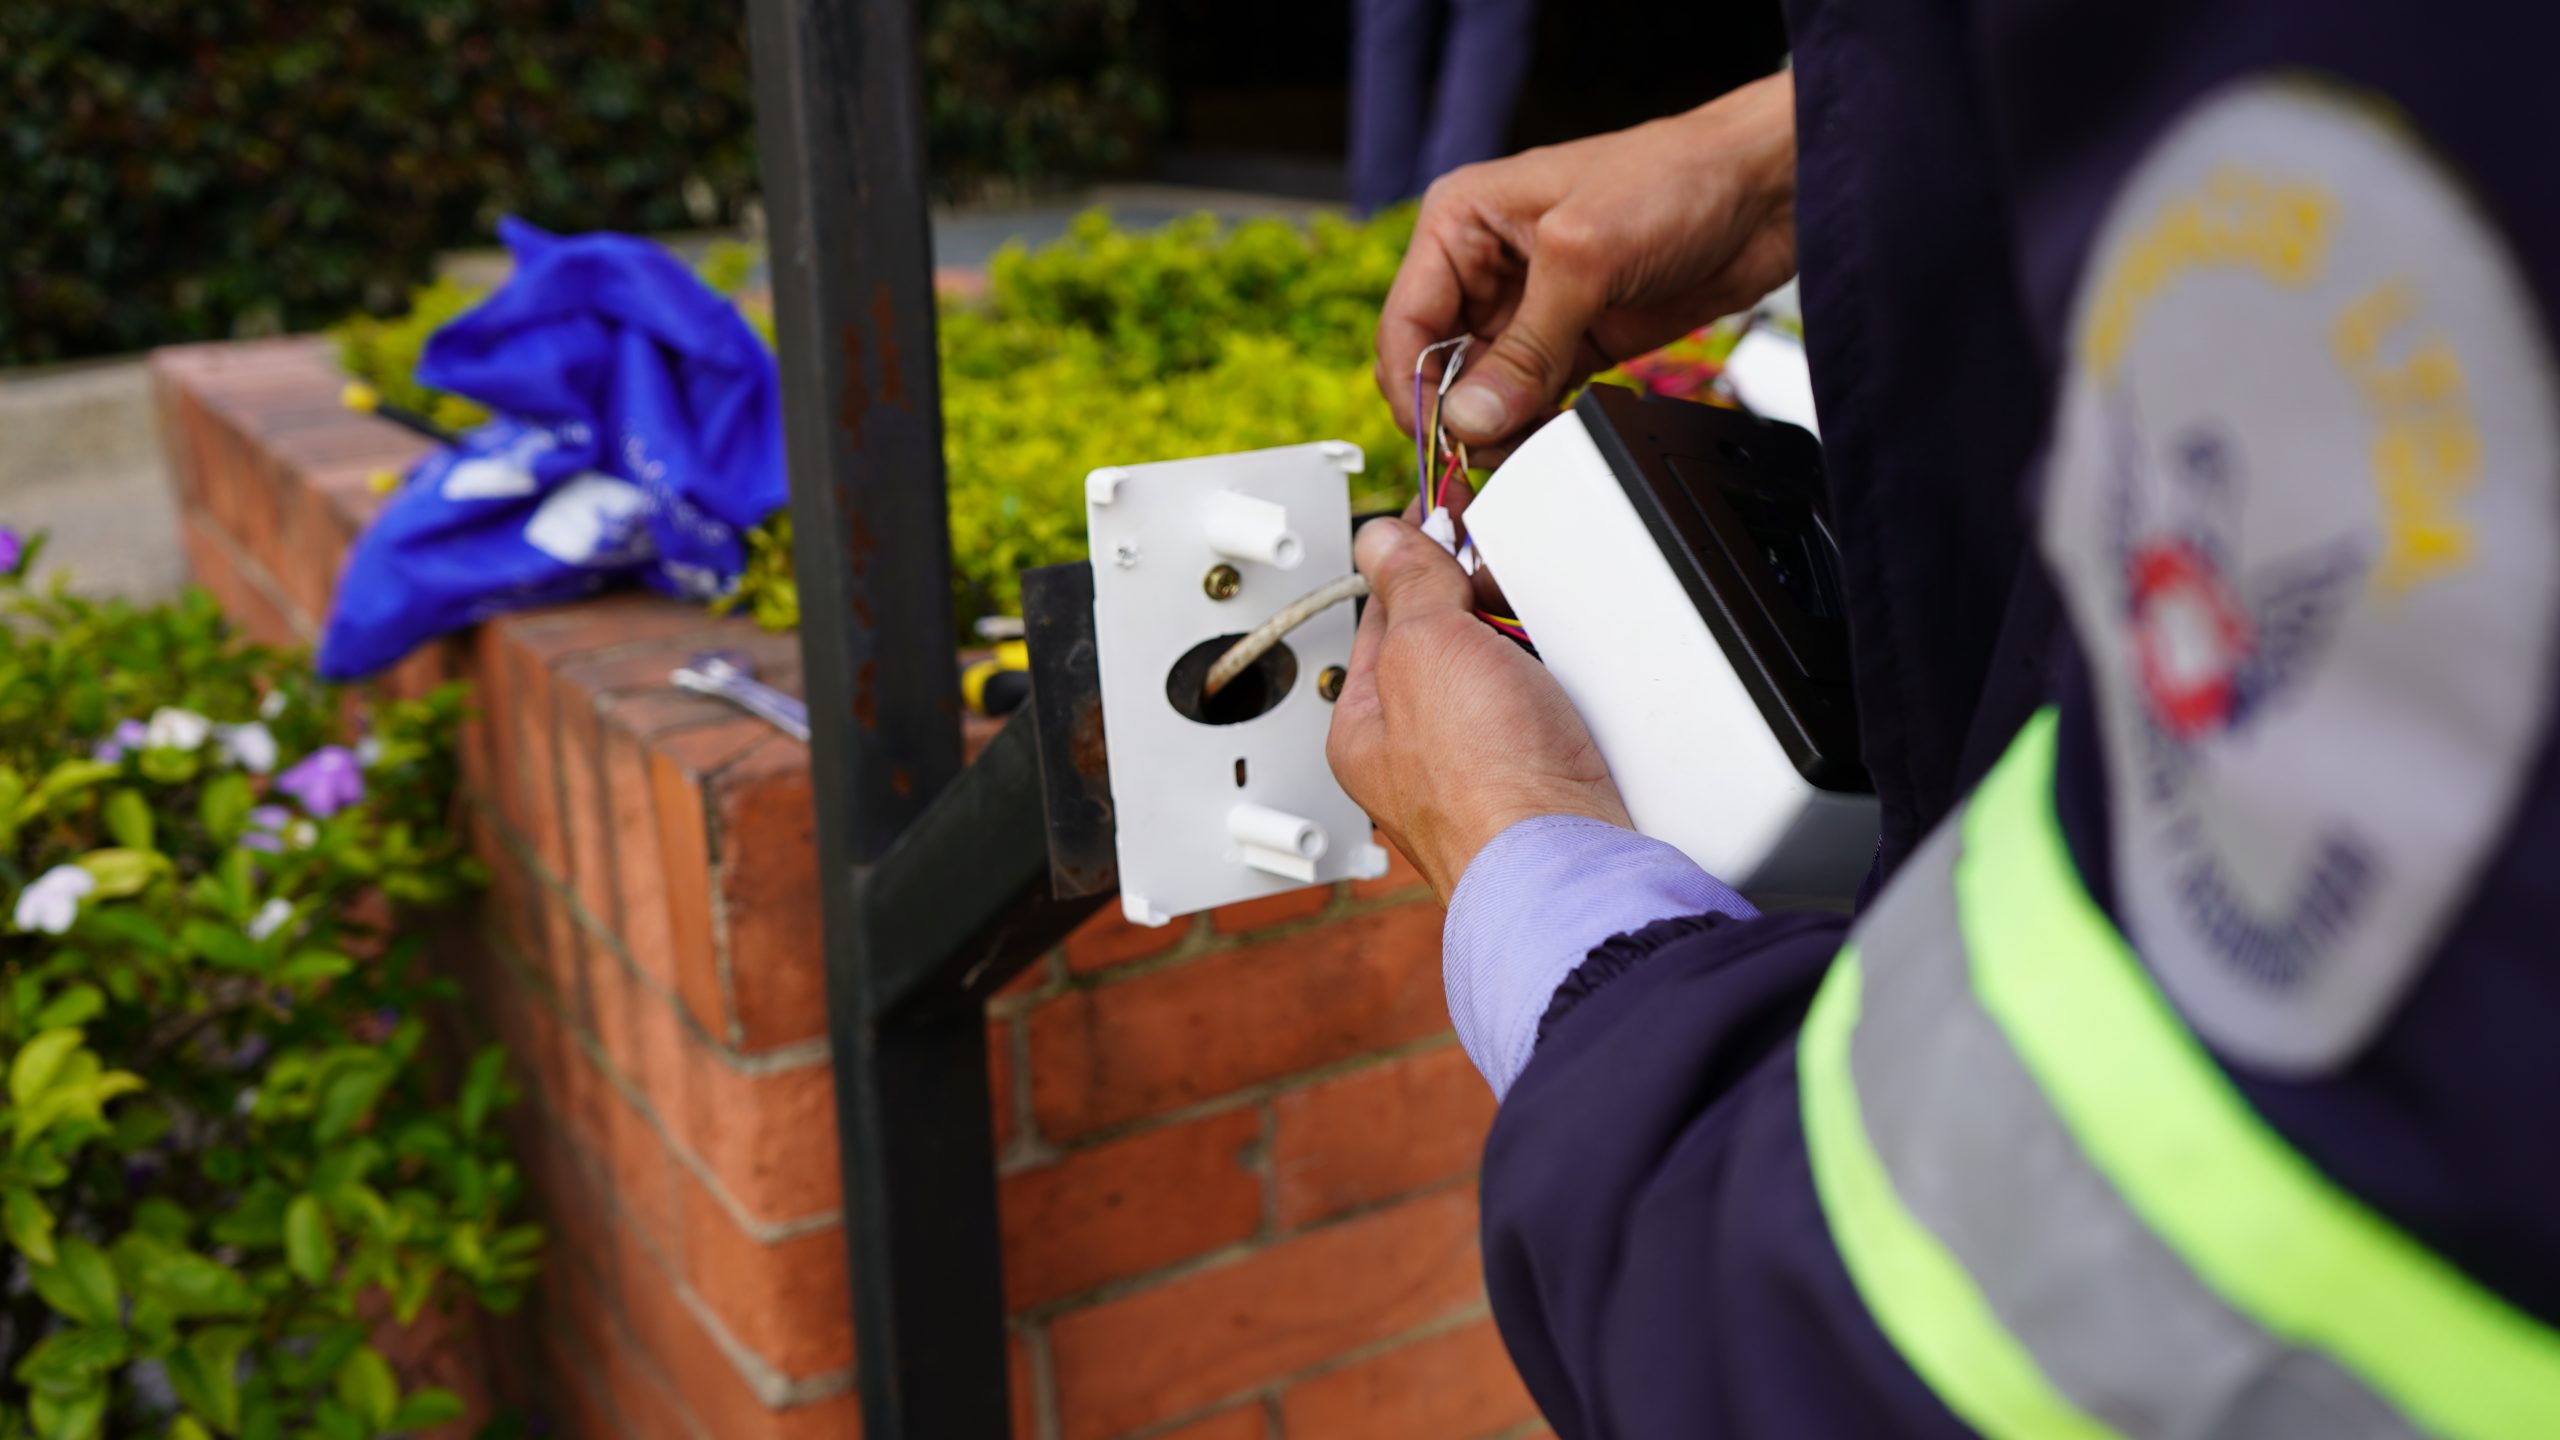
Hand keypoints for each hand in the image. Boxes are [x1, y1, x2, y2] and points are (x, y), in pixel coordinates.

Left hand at [1326, 507, 1629, 903]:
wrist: (1569, 864)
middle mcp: (1418, 753)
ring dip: (1526, 639)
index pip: (1383, 612)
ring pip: (1506, 669)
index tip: (1444, 513)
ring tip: (1536, 636)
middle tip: (1497, 581)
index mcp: (1363, 725)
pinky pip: (1553, 703)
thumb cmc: (1482, 788)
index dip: (1414, 554)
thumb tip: (1383, 539)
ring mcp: (1486, 767)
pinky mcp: (1546, 778)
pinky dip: (1565, 678)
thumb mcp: (1425, 649)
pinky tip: (1572, 675)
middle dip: (1477, 600)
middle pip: (1449, 638)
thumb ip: (1406, 583)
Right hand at [1377, 72, 1797, 451]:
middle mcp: (1486, 265)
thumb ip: (1526, 345)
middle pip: (1439, 365)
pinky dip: (1536, 427)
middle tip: (1487, 455)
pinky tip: (1552, 440)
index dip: (1413, 388)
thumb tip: (1470, 417)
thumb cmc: (1676, 176)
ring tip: (1524, 452)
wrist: (1766, 190)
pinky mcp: (1575, 340)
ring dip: (1499, 429)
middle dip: (1457, 416)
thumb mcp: (1585, 256)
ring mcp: (1531, 307)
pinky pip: (1534, 400)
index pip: (1406, 322)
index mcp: (1461, 222)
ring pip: (1485, 392)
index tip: (1438, 440)